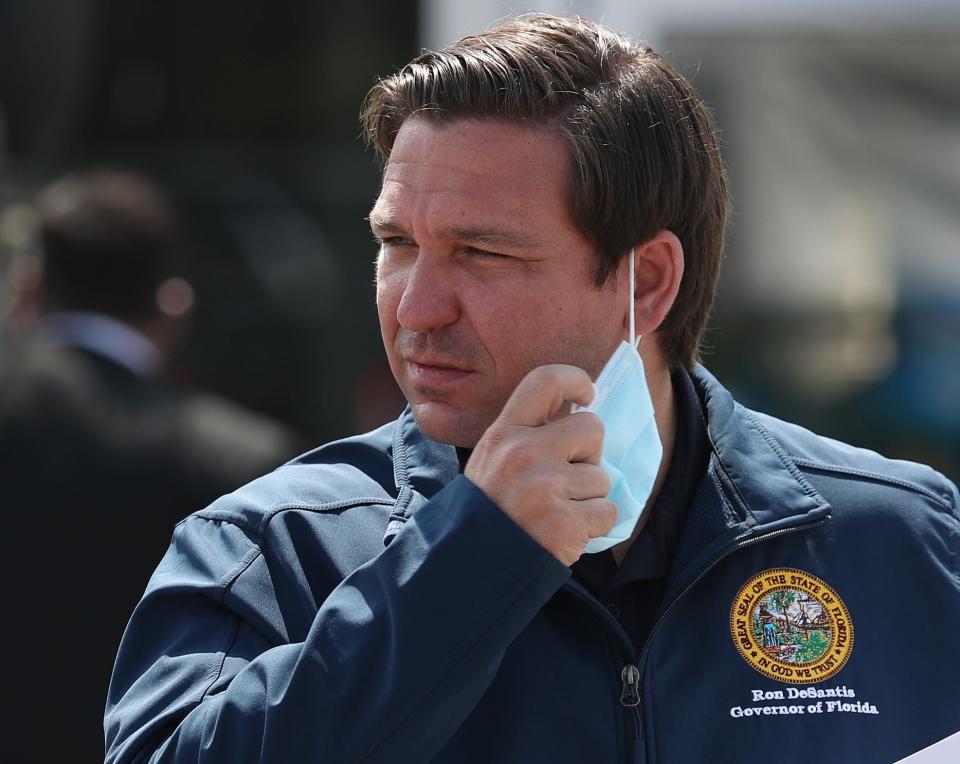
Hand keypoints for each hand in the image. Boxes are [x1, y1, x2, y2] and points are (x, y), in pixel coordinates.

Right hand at [464, 364, 614, 565]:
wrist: (474, 562)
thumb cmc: (492, 507)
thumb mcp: (493, 458)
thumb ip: (529, 433)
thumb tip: (577, 409)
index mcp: (505, 432)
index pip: (546, 381)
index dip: (576, 380)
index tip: (587, 394)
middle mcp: (524, 453)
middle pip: (592, 427)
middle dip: (590, 452)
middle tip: (568, 475)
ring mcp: (545, 488)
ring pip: (602, 477)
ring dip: (588, 495)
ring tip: (557, 509)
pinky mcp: (565, 523)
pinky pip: (607, 511)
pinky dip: (594, 524)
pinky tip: (565, 530)